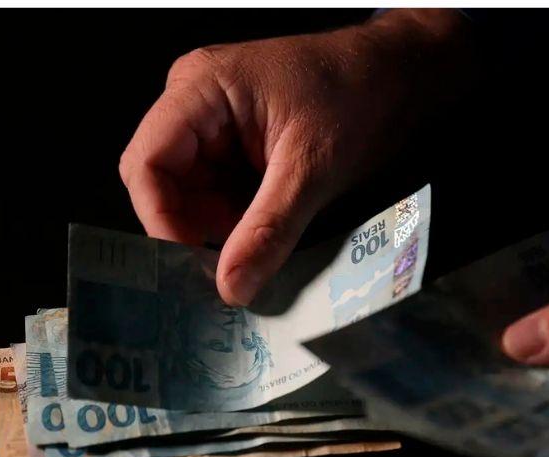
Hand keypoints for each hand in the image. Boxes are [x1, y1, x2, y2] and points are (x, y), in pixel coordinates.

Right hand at [119, 9, 468, 305]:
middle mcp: (196, 102)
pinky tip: (263, 237)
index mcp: (201, 88)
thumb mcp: (313, 167)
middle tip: (228, 270)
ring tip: (255, 253)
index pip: (147, 163)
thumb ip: (269, 229)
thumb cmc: (361, 97)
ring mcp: (216, 123)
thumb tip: (231, 289)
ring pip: (191, 194)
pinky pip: (219, 193)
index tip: (192, 268)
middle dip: (191, 229)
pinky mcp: (237, 144)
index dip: (161, 221)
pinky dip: (237, 221)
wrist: (402, 76)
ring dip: (218, 230)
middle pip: (163, 182)